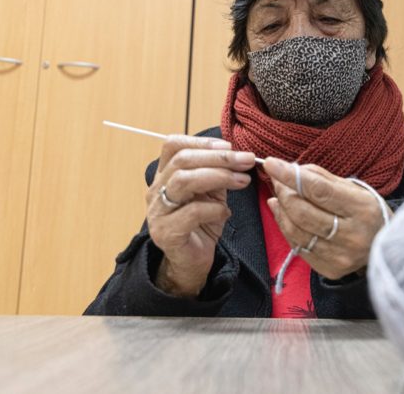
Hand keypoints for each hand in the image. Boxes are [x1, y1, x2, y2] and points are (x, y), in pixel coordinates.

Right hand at [146, 135, 254, 296]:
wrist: (191, 262)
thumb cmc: (201, 225)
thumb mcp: (212, 194)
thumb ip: (218, 174)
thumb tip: (239, 155)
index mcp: (165, 176)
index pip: (173, 145)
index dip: (202, 141)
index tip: (229, 146)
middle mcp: (156, 190)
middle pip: (182, 161)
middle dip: (219, 157)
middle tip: (246, 160)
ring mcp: (158, 211)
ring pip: (183, 181)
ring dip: (218, 177)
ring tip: (242, 181)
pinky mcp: (166, 232)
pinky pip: (192, 212)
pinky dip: (214, 208)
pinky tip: (226, 212)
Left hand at [262, 157, 390, 279]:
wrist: (387, 245)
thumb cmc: (368, 211)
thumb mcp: (354, 188)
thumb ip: (322, 178)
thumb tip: (290, 169)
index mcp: (362, 209)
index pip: (319, 190)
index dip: (291, 176)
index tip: (272, 164)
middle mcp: (353, 236)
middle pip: (303, 212)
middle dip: (284, 192)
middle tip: (277, 179)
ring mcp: (341, 256)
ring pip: (296, 231)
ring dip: (281, 209)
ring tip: (279, 195)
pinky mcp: (330, 270)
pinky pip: (298, 247)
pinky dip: (286, 227)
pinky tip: (283, 213)